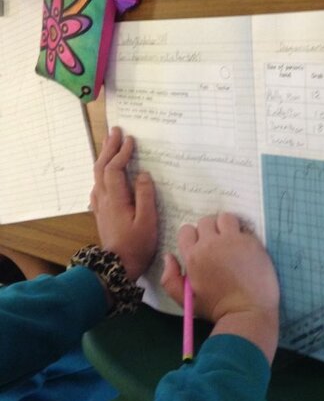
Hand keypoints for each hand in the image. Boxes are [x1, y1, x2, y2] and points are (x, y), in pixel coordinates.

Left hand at [91, 127, 156, 280]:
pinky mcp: (102, 212)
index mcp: (115, 199)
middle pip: (101, 167)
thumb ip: (145, 195)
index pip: (115, 168)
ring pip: (98, 175)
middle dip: (109, 148)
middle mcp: (104, 199)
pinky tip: (107, 172)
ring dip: (104, 157)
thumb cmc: (136, 245)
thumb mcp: (147, 221)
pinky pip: (99, 185)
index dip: (122, 152)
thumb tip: (143, 174)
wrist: (117, 268)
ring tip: (111, 144)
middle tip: (116, 131)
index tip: (131, 140)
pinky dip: (103, 172)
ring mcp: (100, 206)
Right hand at [161, 213, 279, 362]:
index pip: (186, 229)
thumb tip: (168, 256)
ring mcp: (234, 240)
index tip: (200, 247)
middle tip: (216, 244)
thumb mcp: (186, 300)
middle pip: (206, 220)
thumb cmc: (216, 308)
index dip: (192, 237)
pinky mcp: (252, 241)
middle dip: (209, 230)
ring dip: (226, 226)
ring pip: (225, 217)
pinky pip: (244, 229)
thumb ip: (169, 279)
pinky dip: (242, 236)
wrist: (248, 312)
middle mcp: (212, 243)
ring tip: (230, 240)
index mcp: (193, 255)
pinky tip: (245, 251)